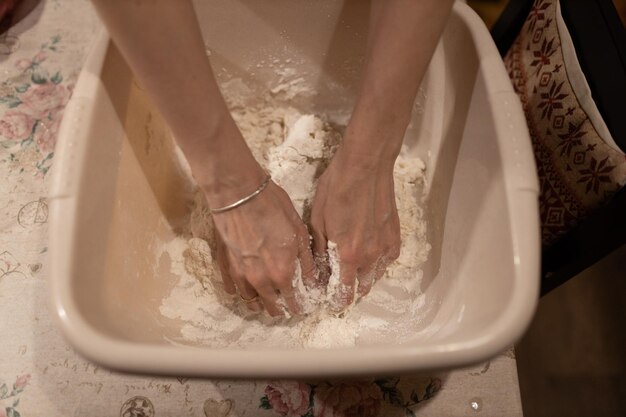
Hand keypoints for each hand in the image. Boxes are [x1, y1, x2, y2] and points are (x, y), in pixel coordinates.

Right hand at [209, 179, 316, 315]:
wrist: (238, 193)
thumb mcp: (299, 232)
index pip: (291, 300)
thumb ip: (306, 261)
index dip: (297, 306)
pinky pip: (230, 287)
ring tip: (263, 304)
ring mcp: (239, 273)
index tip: (300, 308)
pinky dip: (238, 292)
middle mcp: (259, 279)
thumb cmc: (272, 207)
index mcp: (281, 272)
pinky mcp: (223, 263)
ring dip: (257, 304)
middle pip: (269, 304)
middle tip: (282, 310)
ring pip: (248, 299)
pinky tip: (241, 290)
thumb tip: (313, 282)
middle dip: (278, 309)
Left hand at [310, 144, 400, 310]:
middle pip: (361, 289)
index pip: (343, 292)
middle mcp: (369, 256)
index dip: (336, 301)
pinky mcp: (395, 237)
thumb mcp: (317, 220)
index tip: (330, 304)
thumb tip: (318, 274)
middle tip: (338, 289)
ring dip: (363, 280)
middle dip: (349, 293)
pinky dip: (377, 265)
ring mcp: (385, 247)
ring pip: (375, 277)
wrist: (365, 166)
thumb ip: (320, 251)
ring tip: (352, 275)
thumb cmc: (336, 188)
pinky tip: (367, 257)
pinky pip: (386, 262)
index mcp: (347, 254)